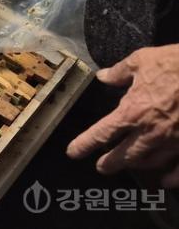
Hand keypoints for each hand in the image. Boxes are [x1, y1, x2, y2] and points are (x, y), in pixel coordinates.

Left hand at [67, 45, 178, 187]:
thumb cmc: (175, 64)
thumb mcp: (141, 60)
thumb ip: (120, 72)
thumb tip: (102, 76)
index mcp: (133, 112)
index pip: (102, 133)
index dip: (85, 144)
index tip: (73, 152)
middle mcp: (151, 133)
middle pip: (125, 156)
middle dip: (111, 163)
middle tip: (102, 167)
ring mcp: (174, 142)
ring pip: (151, 162)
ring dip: (137, 165)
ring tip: (129, 165)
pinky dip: (171, 177)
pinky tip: (165, 181)